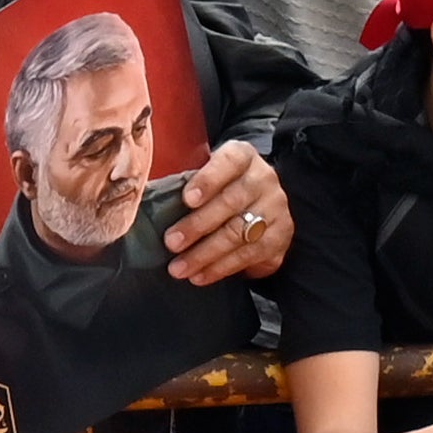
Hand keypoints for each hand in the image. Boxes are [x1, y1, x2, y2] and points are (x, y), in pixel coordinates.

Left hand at [159, 133, 285, 281]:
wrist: (263, 200)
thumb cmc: (223, 184)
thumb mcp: (210, 172)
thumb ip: (189, 180)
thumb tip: (152, 200)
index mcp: (244, 156)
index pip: (229, 162)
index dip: (207, 180)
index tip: (186, 199)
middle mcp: (264, 180)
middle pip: (231, 203)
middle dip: (198, 226)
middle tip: (171, 242)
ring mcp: (276, 209)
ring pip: (239, 234)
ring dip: (205, 254)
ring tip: (179, 267)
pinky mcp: (280, 238)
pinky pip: (249, 256)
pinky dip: (220, 268)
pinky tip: (200, 275)